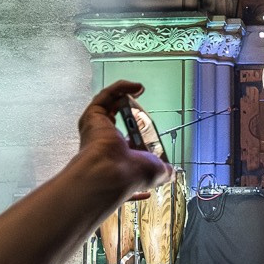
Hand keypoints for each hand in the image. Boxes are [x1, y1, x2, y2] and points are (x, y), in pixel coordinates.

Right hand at [76, 82, 173, 201]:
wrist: (113, 174)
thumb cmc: (129, 176)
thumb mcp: (156, 171)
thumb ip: (165, 170)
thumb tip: (171, 171)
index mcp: (117, 156)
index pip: (125, 140)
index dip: (136, 132)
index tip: (149, 130)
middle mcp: (103, 142)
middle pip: (116, 118)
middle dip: (131, 111)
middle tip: (143, 111)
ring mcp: (96, 128)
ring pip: (108, 104)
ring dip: (124, 94)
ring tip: (139, 90)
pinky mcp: (92, 116)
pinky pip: (106, 96)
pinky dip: (121, 88)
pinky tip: (136, 87)